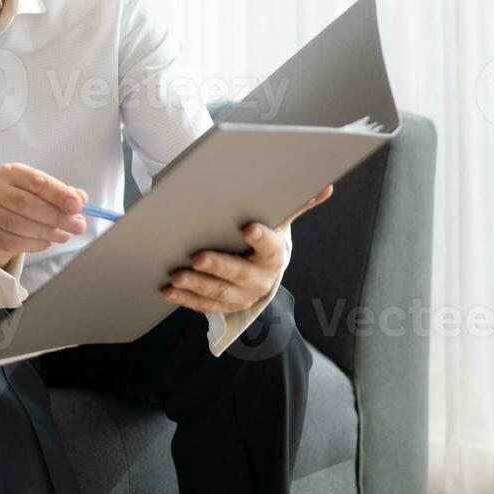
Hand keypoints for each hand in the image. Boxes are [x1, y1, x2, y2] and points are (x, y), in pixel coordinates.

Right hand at [0, 163, 89, 266]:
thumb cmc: (20, 202)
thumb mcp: (40, 191)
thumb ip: (61, 193)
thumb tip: (80, 199)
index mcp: (11, 173)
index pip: (36, 182)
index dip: (58, 194)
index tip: (77, 205)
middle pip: (28, 204)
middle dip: (57, 217)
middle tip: (77, 226)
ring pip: (21, 225)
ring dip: (48, 232)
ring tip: (64, 235)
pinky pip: (15, 241)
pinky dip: (36, 243)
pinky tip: (47, 241)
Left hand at [162, 185, 334, 314]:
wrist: (262, 269)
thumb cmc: (266, 240)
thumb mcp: (279, 223)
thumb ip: (297, 206)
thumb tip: (325, 187)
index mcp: (274, 256)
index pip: (270, 247)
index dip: (261, 238)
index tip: (249, 227)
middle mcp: (260, 280)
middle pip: (239, 274)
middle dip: (217, 266)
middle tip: (196, 258)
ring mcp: (241, 296)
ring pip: (219, 293)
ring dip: (197, 285)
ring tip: (176, 276)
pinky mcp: (224, 306)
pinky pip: (204, 306)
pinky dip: (185, 299)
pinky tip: (168, 291)